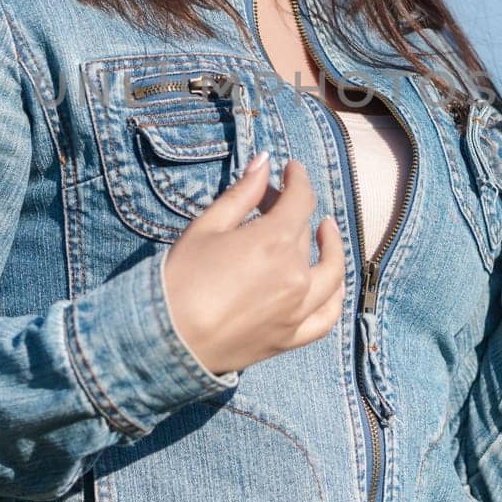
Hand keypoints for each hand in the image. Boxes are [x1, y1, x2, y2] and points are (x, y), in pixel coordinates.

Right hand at [162, 154, 345, 376]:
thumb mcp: (206, 227)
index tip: (291, 170)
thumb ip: (242, 194)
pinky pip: (327, 316)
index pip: (301, 199)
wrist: (166, 339)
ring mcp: (298, 309)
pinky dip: (335, 296)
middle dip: (291, 209)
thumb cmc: (180, 279)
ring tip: (325, 232)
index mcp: (274, 241)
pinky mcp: (291, 337)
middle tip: (269, 202)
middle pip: (305, 232)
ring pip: (331, 272)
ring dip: (332, 247)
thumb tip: (265, 162)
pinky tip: (332, 282)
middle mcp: (295, 274)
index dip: (298, 179)